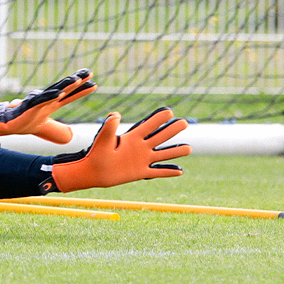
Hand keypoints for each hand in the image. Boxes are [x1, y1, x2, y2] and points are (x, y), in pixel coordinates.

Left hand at [0, 69, 96, 137]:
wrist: (8, 118)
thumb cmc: (2, 122)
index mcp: (29, 108)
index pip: (38, 101)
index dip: (45, 98)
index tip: (54, 94)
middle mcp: (40, 102)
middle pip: (54, 92)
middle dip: (65, 86)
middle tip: (77, 78)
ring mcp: (48, 102)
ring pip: (64, 91)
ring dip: (76, 84)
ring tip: (89, 75)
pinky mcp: (54, 104)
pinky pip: (69, 96)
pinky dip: (81, 90)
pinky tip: (93, 83)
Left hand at [40, 109, 189, 191]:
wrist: (93, 172)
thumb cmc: (96, 154)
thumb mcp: (103, 139)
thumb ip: (109, 127)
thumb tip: (115, 115)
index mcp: (132, 137)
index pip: (149, 125)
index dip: (158, 119)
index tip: (168, 111)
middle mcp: (140, 147)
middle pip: (160, 137)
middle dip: (172, 130)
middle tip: (184, 123)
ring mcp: (142, 160)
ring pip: (163, 154)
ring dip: (176, 151)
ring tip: (189, 148)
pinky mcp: (141, 172)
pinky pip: (158, 172)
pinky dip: (169, 172)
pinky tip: (180, 171)